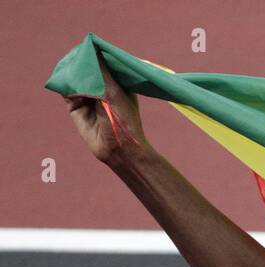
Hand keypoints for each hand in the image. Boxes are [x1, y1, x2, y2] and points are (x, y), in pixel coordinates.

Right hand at [63, 50, 148, 164]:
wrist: (118, 147)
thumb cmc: (123, 120)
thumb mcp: (113, 92)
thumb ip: (101, 72)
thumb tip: (92, 50)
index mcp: (117, 85)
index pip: (104, 65)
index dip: (97, 56)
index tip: (91, 46)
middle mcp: (102, 90)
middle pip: (88, 71)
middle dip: (82, 63)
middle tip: (78, 54)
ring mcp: (88, 98)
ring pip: (76, 80)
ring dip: (73, 73)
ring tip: (72, 66)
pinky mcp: (75, 107)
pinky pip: (67, 91)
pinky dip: (65, 84)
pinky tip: (65, 77)